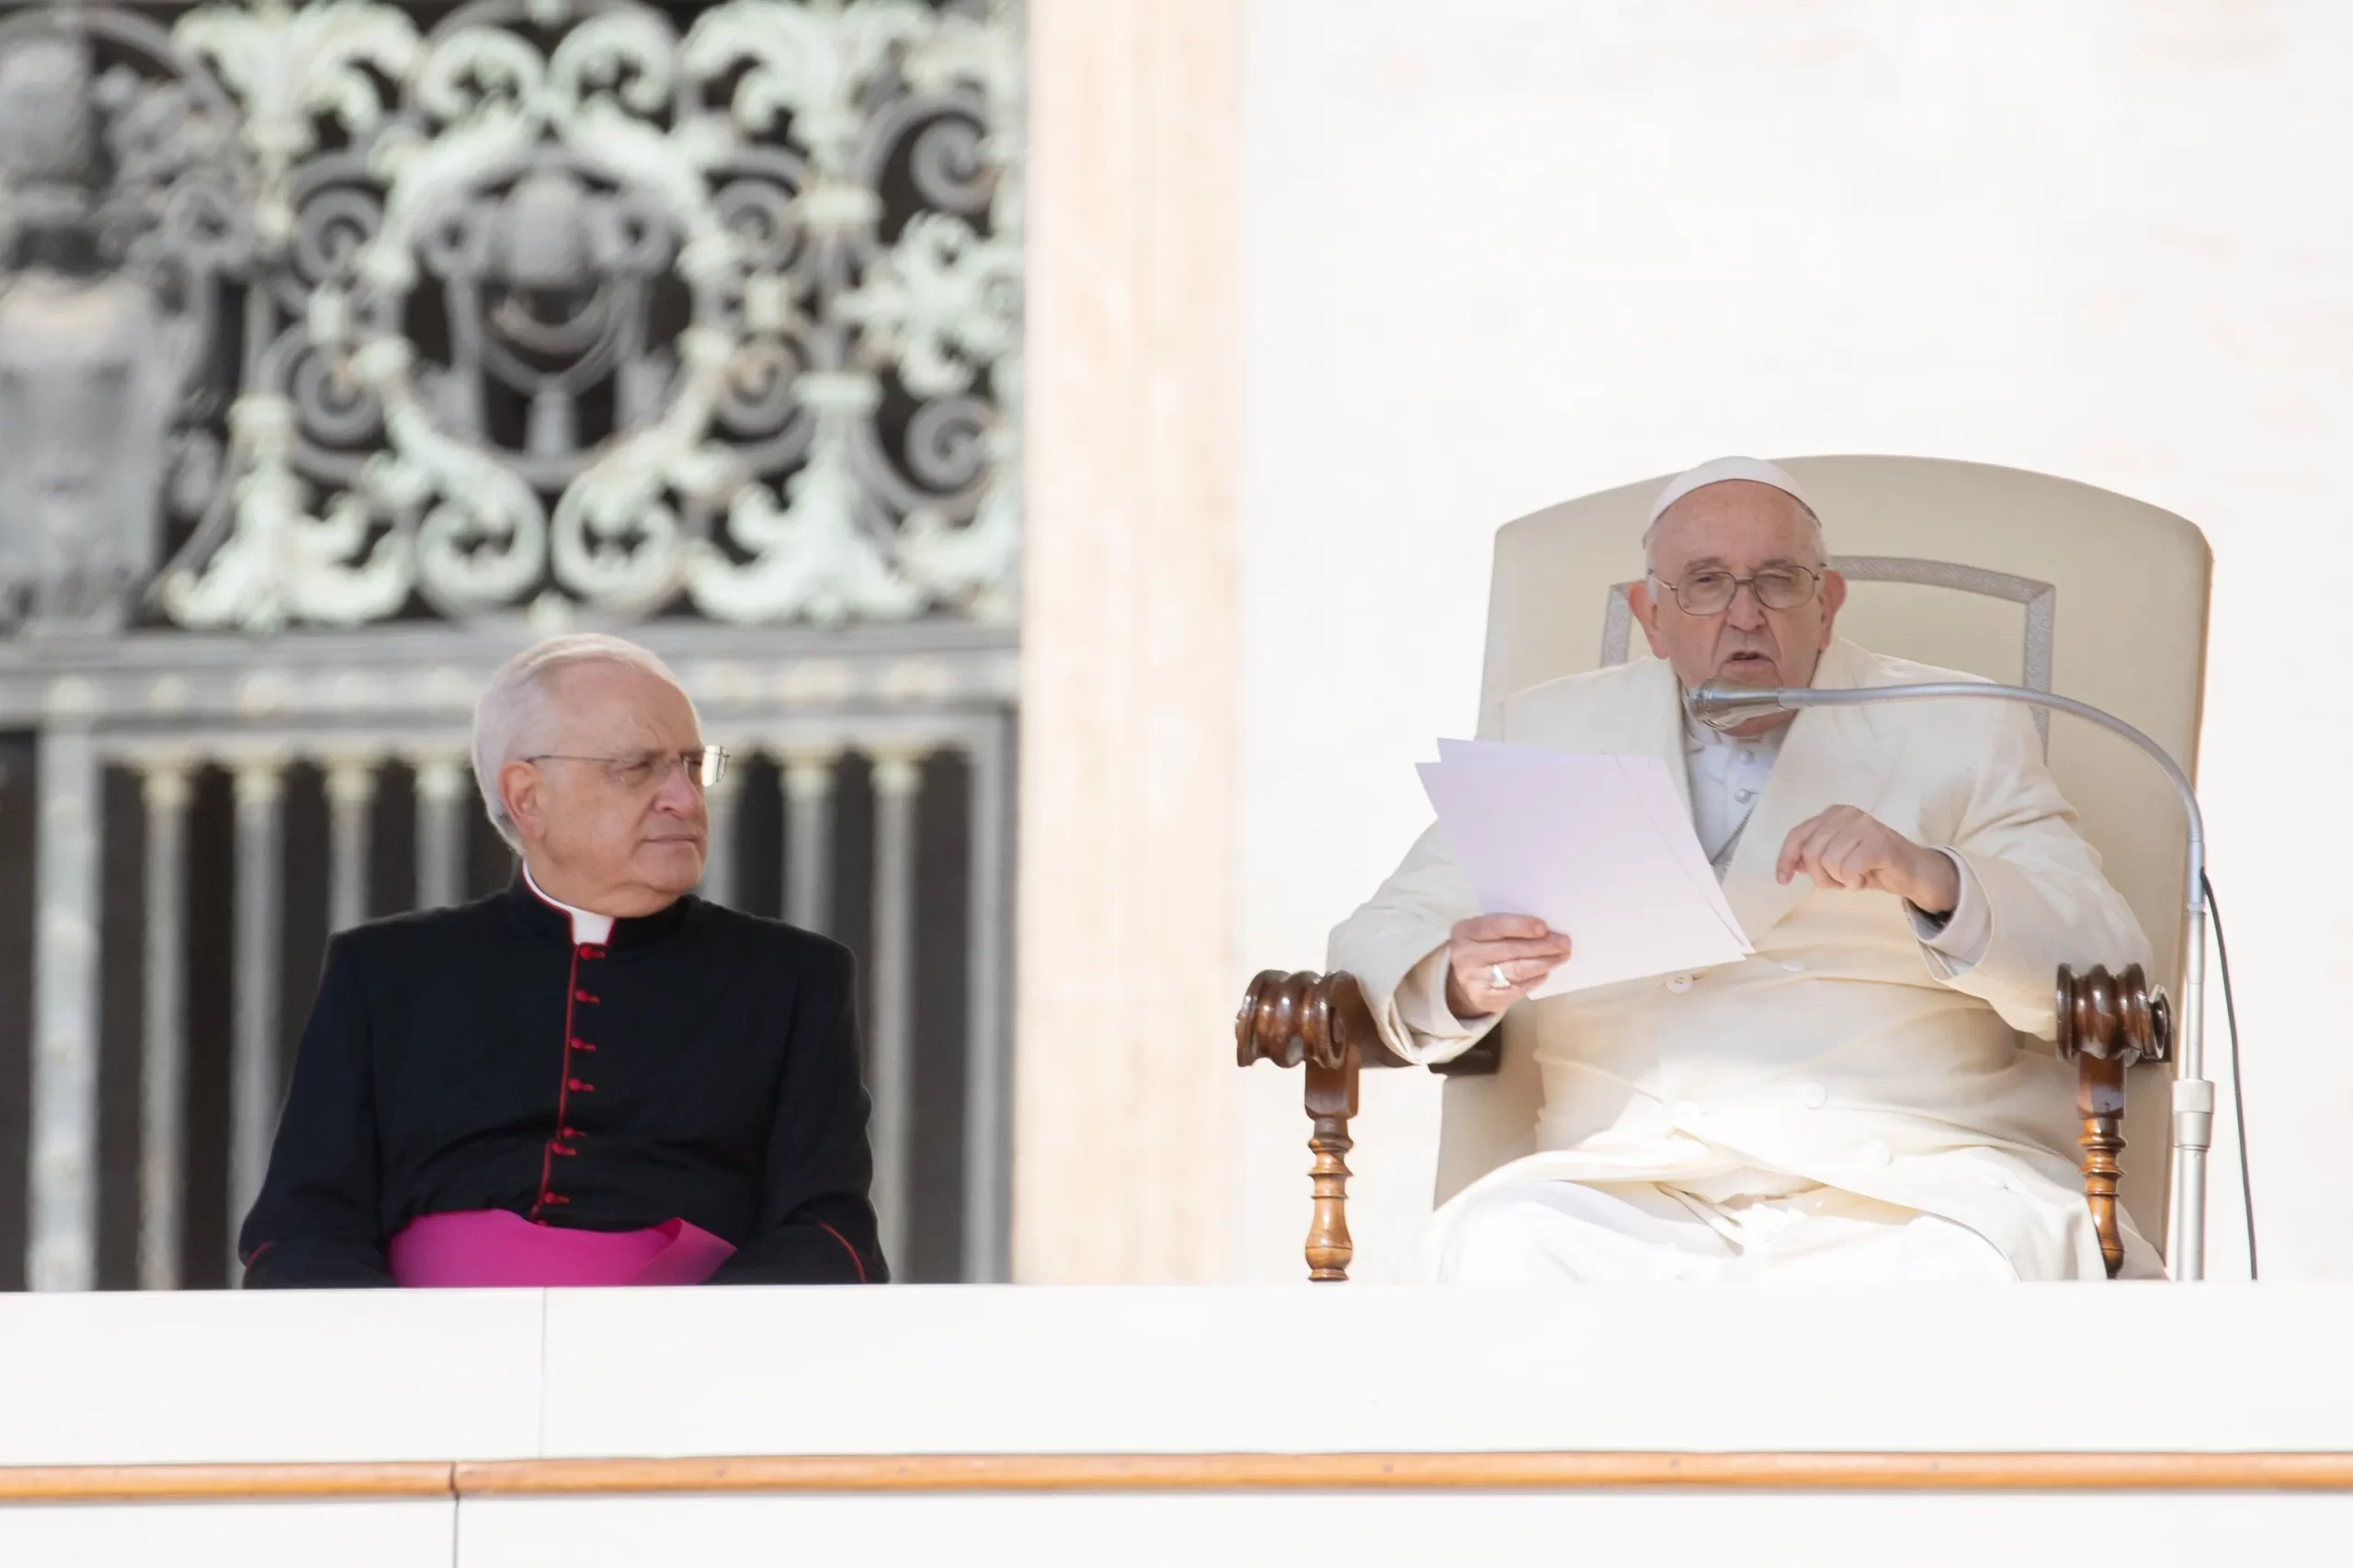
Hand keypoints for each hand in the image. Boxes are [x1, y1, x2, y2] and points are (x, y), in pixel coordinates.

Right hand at [1443, 914, 1572, 1018]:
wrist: (1459, 984)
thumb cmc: (1479, 950)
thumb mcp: (1482, 933)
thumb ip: (1506, 928)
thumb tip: (1546, 930)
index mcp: (1466, 931)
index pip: (1497, 926)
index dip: (1522, 926)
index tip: (1545, 928)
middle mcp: (1467, 955)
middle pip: (1511, 949)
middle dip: (1542, 945)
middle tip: (1564, 943)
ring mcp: (1476, 978)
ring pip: (1517, 969)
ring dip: (1544, 962)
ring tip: (1561, 957)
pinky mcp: (1486, 997)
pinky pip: (1517, 988)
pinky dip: (1535, 979)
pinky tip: (1546, 972)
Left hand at [1775, 805, 1958, 912]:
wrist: (1913, 872)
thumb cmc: (1872, 865)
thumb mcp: (1837, 858)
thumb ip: (1814, 856)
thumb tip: (1791, 864)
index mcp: (1833, 814)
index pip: (1797, 835)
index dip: (1786, 859)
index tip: (1783, 880)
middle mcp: (1847, 814)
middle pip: (1811, 853)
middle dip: (1821, 876)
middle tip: (1839, 882)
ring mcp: (1864, 825)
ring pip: (1829, 862)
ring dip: (1840, 880)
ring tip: (1855, 877)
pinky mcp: (1879, 842)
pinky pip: (1849, 869)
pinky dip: (1855, 881)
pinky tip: (1866, 878)